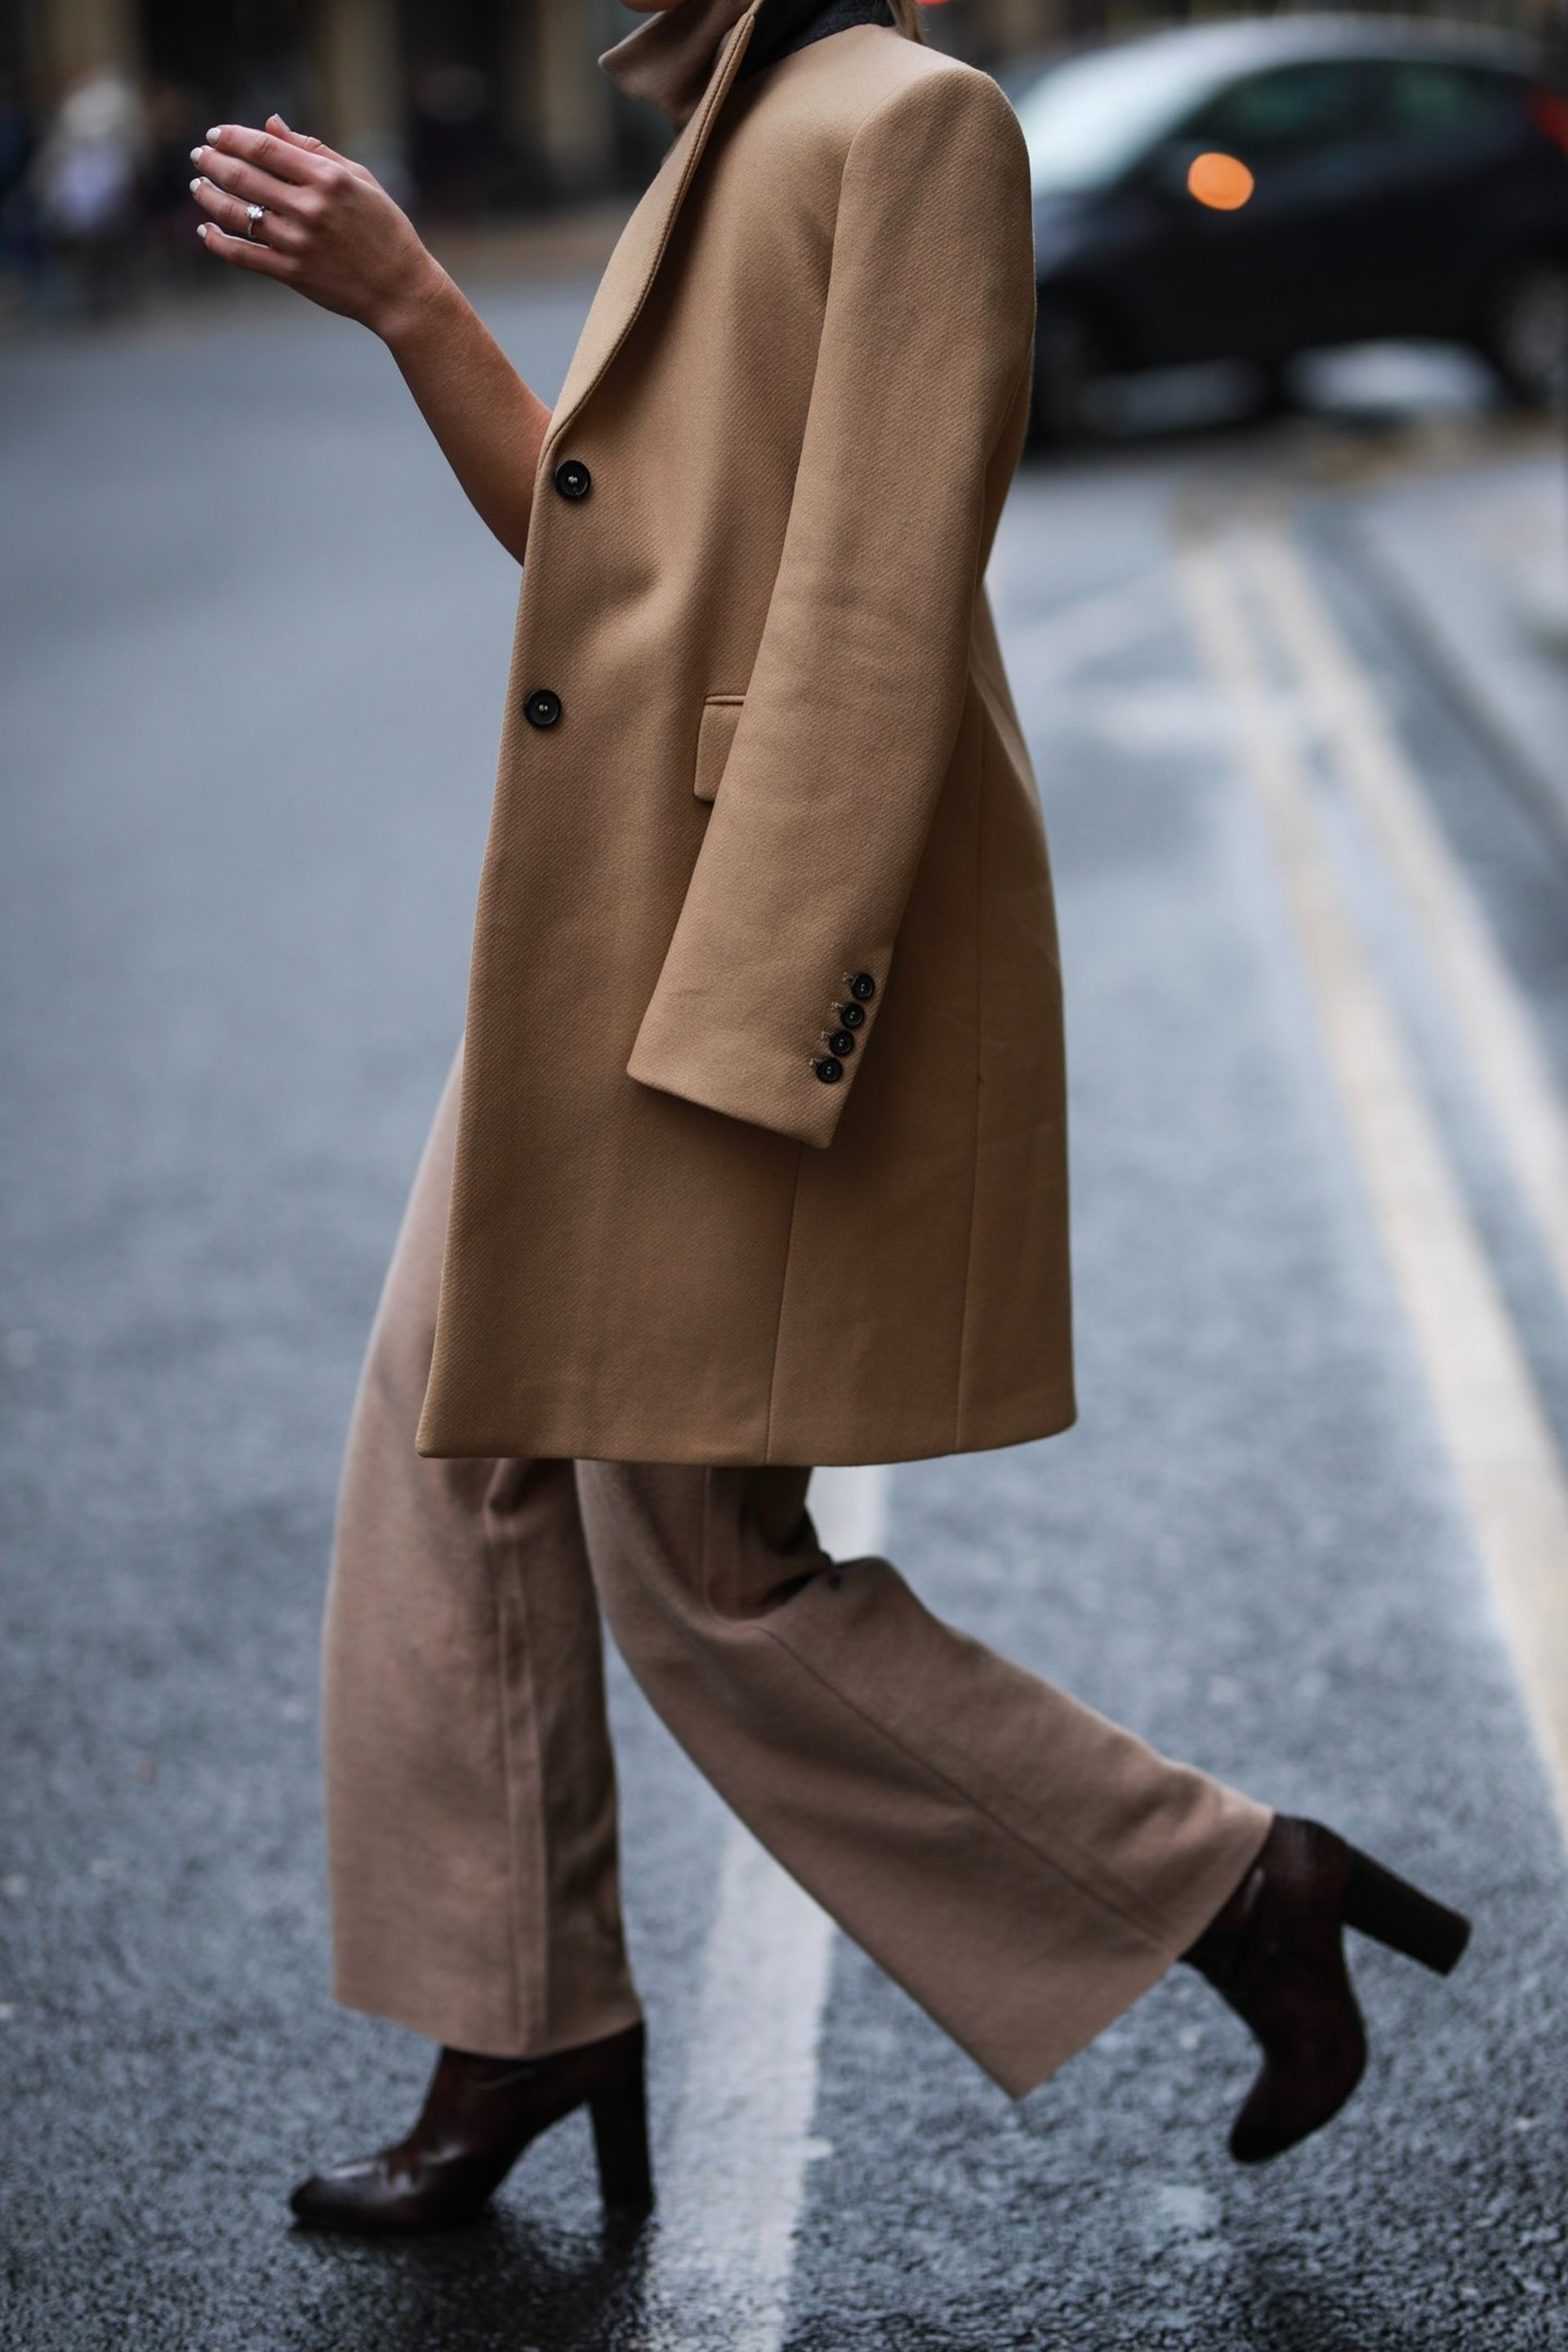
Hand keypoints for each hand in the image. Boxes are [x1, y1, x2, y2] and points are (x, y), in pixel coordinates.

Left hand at [190, 115, 443, 340]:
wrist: (401, 289)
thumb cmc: (384, 229)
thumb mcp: (359, 179)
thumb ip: (314, 150)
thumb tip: (270, 125)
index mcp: (327, 179)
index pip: (265, 148)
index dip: (232, 137)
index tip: (215, 134)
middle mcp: (310, 208)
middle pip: (244, 177)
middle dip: (213, 162)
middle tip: (199, 156)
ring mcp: (299, 242)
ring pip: (237, 214)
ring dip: (210, 197)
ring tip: (199, 187)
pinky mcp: (292, 273)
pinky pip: (243, 255)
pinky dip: (218, 241)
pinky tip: (206, 230)